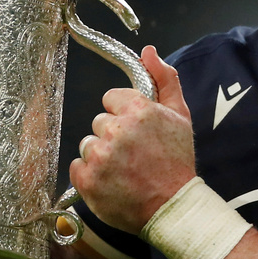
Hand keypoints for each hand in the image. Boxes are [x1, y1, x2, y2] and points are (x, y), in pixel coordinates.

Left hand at [69, 46, 195, 232]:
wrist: (173, 207)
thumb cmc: (177, 163)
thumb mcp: (180, 116)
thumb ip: (165, 79)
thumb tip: (148, 51)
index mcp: (138, 109)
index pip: (111, 99)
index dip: (123, 115)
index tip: (136, 132)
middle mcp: (117, 130)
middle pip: (99, 123)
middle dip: (113, 137)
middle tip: (134, 155)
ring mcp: (100, 156)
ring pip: (88, 145)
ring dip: (101, 157)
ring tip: (124, 171)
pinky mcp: (87, 179)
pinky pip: (77, 167)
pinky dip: (90, 176)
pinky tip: (111, 182)